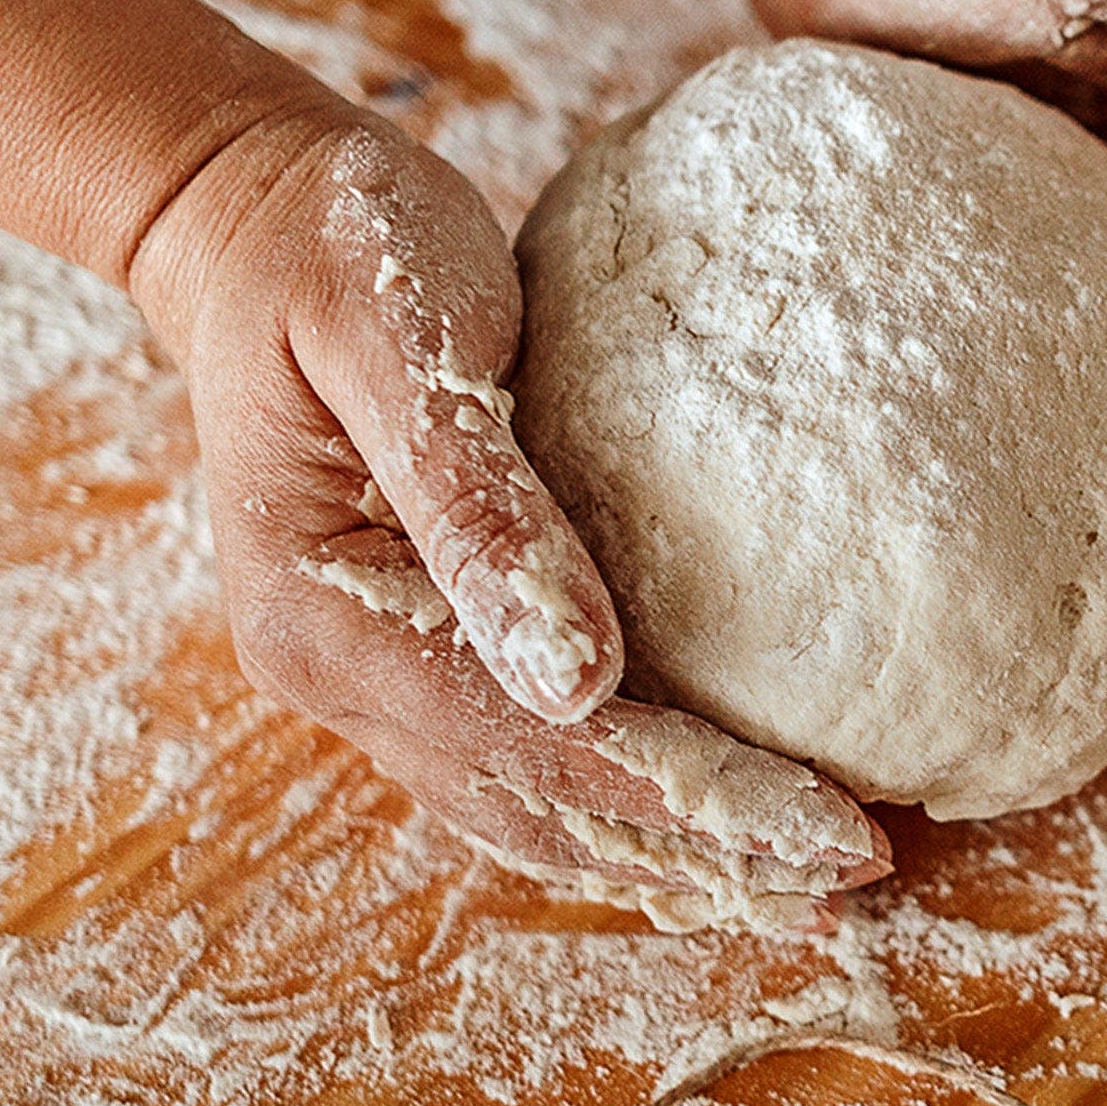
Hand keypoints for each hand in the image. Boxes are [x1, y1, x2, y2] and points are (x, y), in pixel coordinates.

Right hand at [130, 109, 890, 928]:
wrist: (250, 220)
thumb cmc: (335, 245)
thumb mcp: (399, 332)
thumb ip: (475, 500)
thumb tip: (575, 681)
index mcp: (328, 611)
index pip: (540, 744)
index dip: (690, 796)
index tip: (834, 828)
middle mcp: (335, 675)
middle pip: (542, 808)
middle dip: (702, 854)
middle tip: (856, 877)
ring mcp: (360, 676)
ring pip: (527, 813)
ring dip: (665, 857)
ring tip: (803, 885)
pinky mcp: (402, 652)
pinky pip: (516, 764)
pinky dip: (618, 807)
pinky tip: (710, 824)